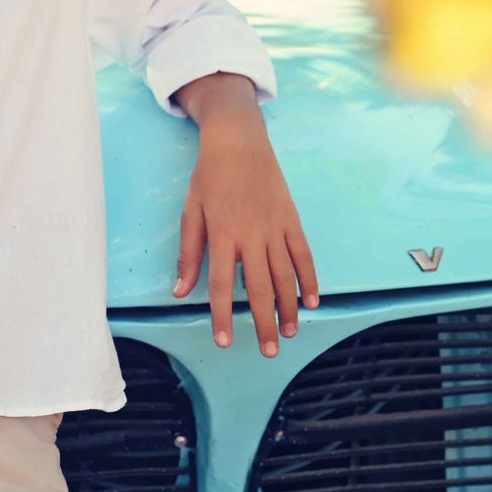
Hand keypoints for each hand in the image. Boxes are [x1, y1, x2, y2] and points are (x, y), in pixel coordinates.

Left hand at [171, 113, 318, 355]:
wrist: (238, 140)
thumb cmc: (209, 176)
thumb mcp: (190, 211)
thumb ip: (189, 253)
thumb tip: (179, 291)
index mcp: (222, 235)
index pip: (221, 285)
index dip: (222, 316)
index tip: (225, 342)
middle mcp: (250, 235)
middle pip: (258, 288)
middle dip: (264, 322)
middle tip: (270, 351)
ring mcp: (274, 227)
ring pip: (284, 276)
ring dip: (288, 307)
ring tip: (290, 333)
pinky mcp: (291, 219)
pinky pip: (303, 254)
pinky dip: (309, 278)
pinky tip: (311, 300)